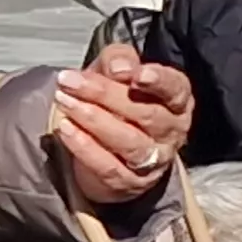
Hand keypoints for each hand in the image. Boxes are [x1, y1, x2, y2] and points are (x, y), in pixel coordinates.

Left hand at [51, 45, 194, 205]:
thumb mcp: (116, 70)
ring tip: (64, 102)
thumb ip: (119, 60)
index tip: (136, 74)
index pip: (176, 89)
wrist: (105, 148)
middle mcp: (172, 131)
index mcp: (176, 100)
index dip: (159, 81)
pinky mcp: (131, 181)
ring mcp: (155, 160)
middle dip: (105, 95)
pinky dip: (85, 147)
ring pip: (129, 141)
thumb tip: (120, 69)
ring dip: (93, 120)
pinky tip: (65, 129)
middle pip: (146, 114)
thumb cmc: (116, 100)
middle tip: (69, 81)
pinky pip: (109, 166)